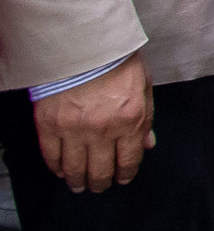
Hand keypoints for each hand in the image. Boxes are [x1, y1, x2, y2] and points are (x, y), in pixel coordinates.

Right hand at [34, 54, 154, 192]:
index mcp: (130, 121)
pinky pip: (52, 155)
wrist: (84, 44)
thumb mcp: (143, 87)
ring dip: (78, 181)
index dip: (126, 174)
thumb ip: (146, 118)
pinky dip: (56, 167)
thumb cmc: (117, 61)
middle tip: (99, 186)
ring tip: (79, 185)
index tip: (122, 179)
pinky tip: (61, 170)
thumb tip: (148, 144)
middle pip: (101, 170)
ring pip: (75, 168)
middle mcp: (102, 130)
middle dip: (101, 183)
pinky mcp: (49, 125)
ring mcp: (73, 129)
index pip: (129, 160)